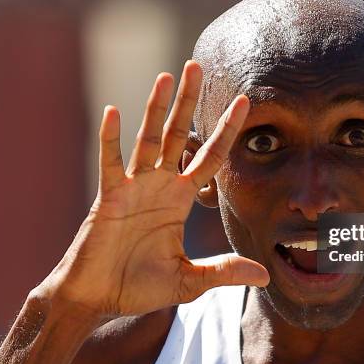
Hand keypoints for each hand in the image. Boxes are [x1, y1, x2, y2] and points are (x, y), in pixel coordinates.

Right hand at [36, 60, 268, 317]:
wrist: (99, 298)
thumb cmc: (140, 286)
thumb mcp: (190, 281)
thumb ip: (224, 272)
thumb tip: (264, 276)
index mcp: (180, 199)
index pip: (209, 157)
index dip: (226, 131)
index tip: (245, 102)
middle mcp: (159, 185)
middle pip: (177, 135)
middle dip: (189, 102)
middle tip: (198, 66)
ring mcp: (133, 188)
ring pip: (148, 140)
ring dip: (156, 108)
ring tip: (167, 76)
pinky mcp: (109, 198)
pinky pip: (110, 164)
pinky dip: (111, 140)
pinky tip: (114, 112)